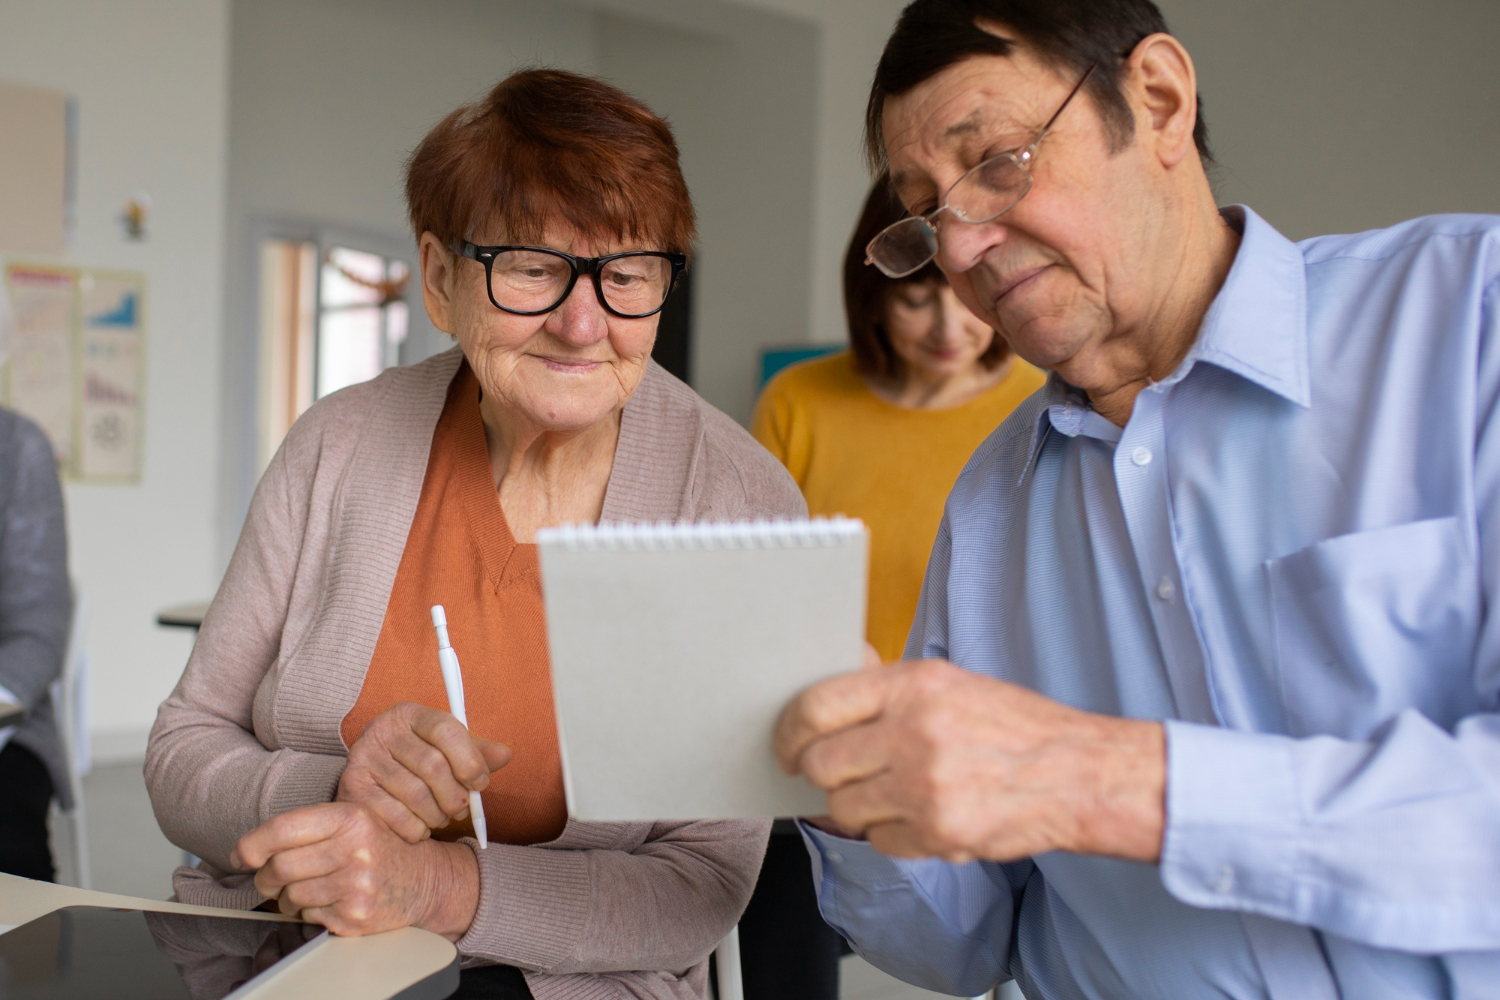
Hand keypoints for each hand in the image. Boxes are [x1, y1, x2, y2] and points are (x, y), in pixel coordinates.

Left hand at [231, 801, 478, 939]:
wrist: (424, 881)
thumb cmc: (379, 847)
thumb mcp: (353, 820)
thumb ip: (305, 826)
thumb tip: (245, 850)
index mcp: (351, 817)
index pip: (283, 828)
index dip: (252, 845)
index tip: (243, 856)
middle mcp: (355, 848)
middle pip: (279, 866)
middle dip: (267, 877)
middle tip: (274, 878)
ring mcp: (356, 885)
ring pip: (290, 896)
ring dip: (287, 898)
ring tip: (308, 889)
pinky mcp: (355, 916)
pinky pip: (308, 917)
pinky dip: (309, 913)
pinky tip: (328, 901)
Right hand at [337, 702, 510, 842]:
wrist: (370, 779)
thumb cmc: (416, 763)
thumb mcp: (446, 750)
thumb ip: (476, 753)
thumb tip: (505, 754)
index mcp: (410, 714)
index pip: (446, 729)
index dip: (470, 760)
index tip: (480, 783)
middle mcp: (382, 730)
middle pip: (433, 766)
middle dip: (456, 795)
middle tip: (462, 808)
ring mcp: (363, 758)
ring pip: (416, 795)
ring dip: (437, 815)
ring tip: (441, 818)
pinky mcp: (352, 789)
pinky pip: (396, 817)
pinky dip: (416, 828)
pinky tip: (420, 826)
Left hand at [774, 659, 1165, 863]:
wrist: (1076, 773)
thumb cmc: (1011, 725)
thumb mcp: (948, 683)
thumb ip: (885, 689)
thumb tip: (818, 692)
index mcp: (914, 687)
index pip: (816, 706)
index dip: (789, 730)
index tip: (786, 745)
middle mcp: (915, 734)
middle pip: (822, 764)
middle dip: (820, 773)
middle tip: (833, 773)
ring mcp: (926, 788)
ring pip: (844, 808)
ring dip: (855, 806)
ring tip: (888, 793)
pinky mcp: (939, 834)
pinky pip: (879, 841)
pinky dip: (890, 833)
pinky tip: (919, 814)